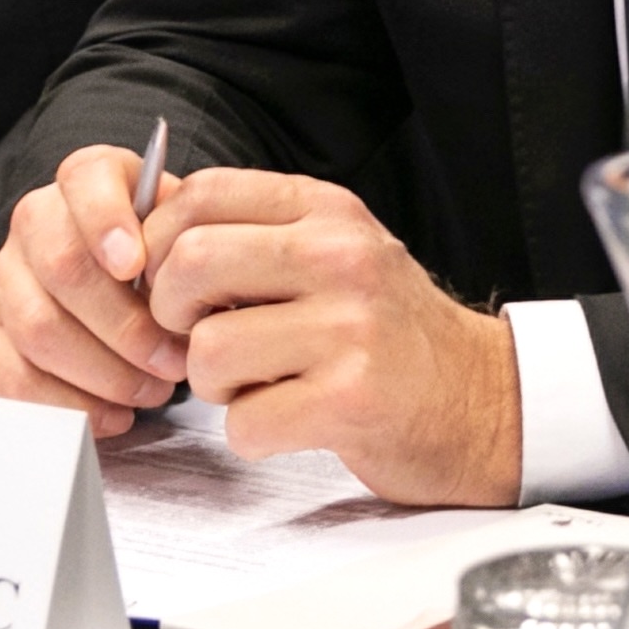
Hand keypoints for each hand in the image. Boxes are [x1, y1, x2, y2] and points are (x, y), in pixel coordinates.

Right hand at [0, 142, 188, 441]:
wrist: (115, 270)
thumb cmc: (160, 254)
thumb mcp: (185, 230)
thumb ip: (192, 245)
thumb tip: (201, 295)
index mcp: (88, 179)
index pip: (86, 180)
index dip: (107, 222)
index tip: (135, 264)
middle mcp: (36, 219)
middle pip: (62, 268)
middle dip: (125, 327)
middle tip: (173, 364)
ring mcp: (3, 273)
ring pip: (37, 328)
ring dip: (102, 373)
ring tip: (151, 391)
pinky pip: (10, 374)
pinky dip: (66, 403)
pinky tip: (111, 414)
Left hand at [148, 166, 521, 508]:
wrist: (482, 400)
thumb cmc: (391, 332)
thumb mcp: (337, 254)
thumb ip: (258, 235)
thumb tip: (147, 236)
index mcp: (329, 211)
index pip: (203, 194)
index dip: (160, 244)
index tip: (173, 284)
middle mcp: (342, 257)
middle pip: (189, 264)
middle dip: (173, 316)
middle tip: (203, 339)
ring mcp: (350, 328)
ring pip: (208, 352)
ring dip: (215, 386)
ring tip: (261, 384)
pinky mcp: (350, 400)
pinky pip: (243, 422)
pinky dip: (252, 434)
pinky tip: (290, 422)